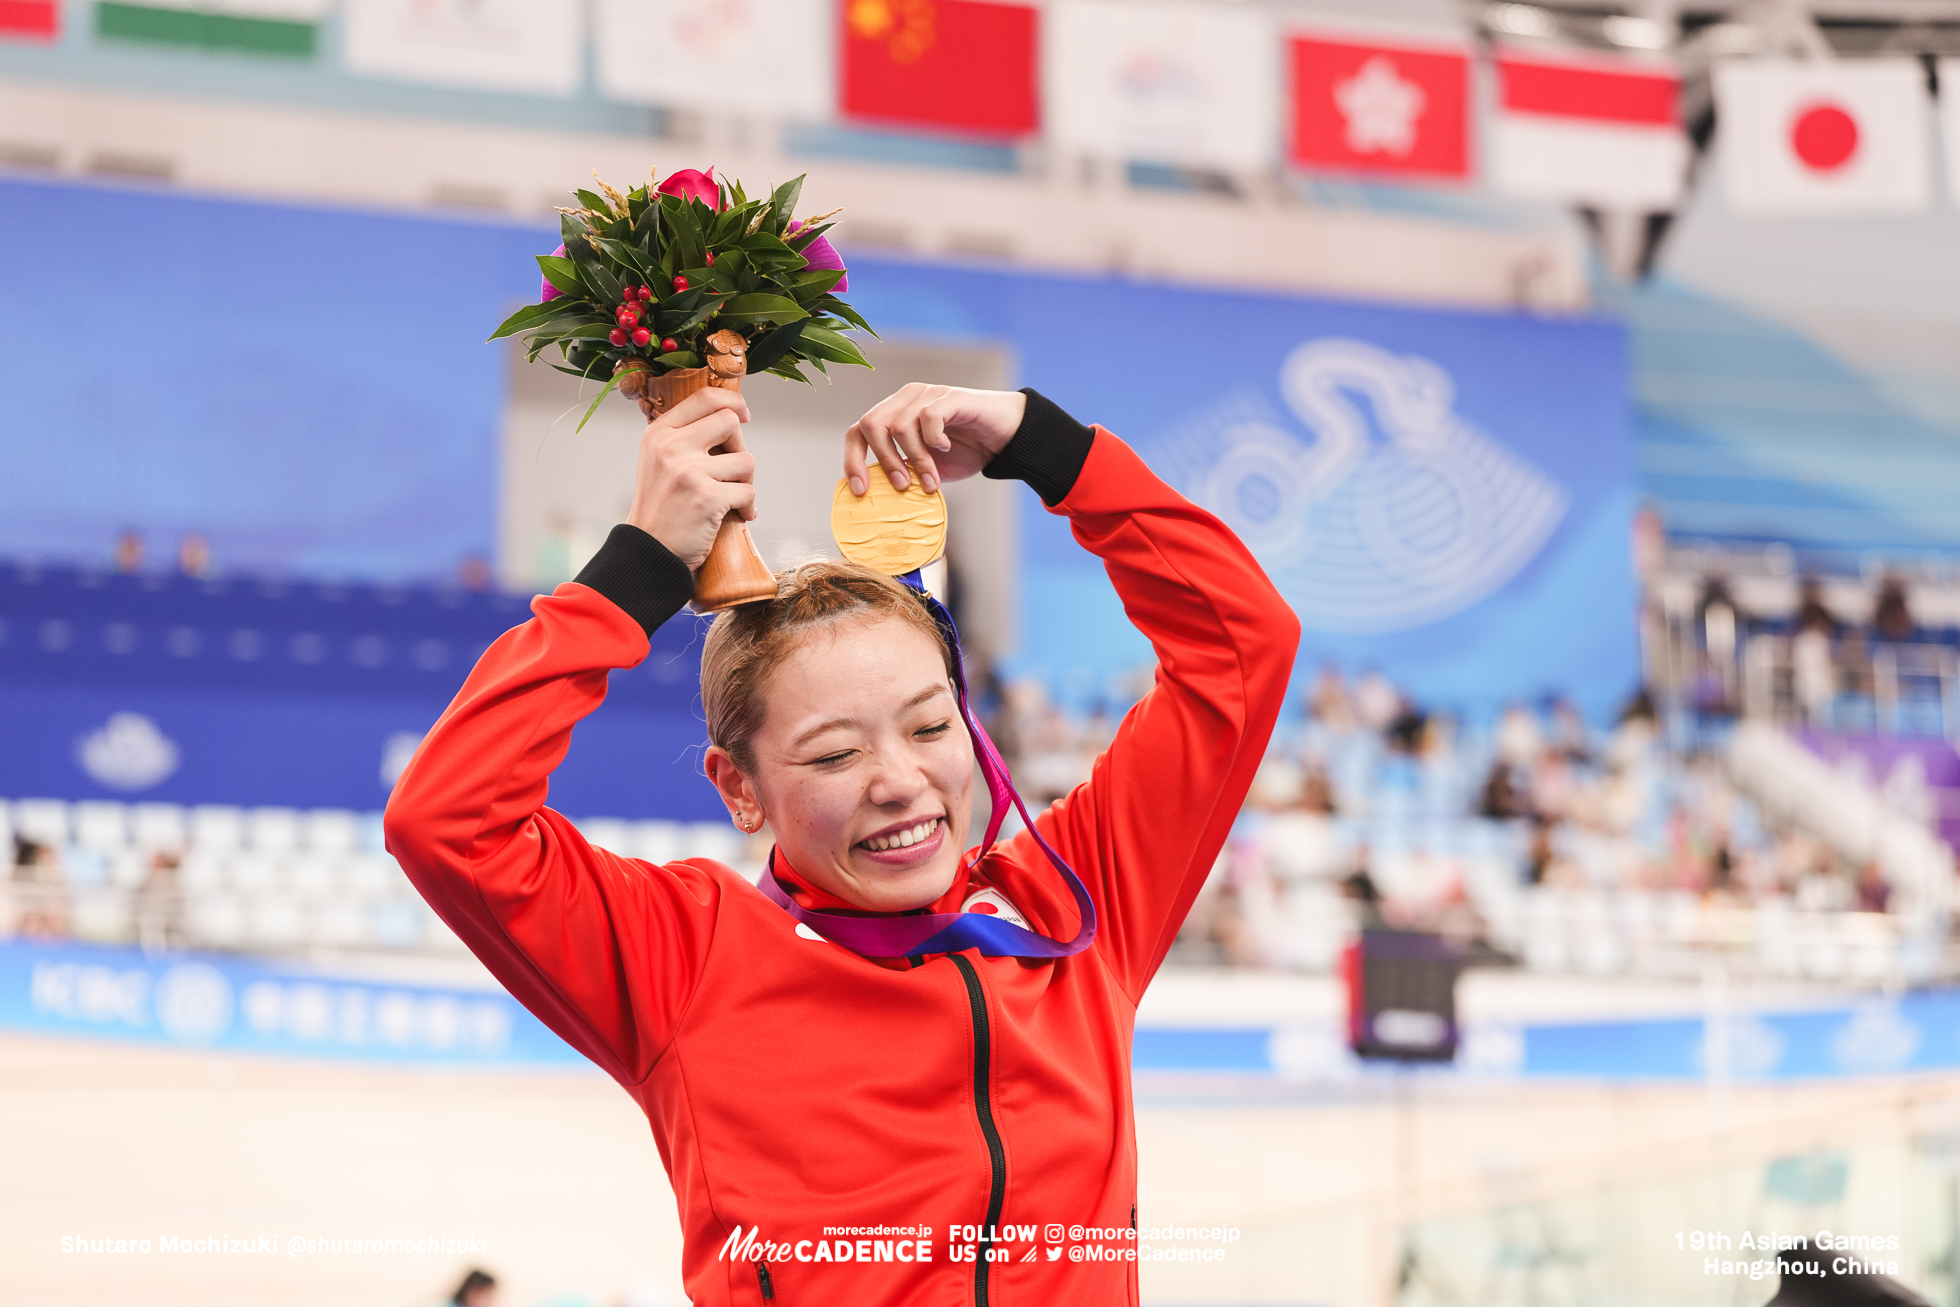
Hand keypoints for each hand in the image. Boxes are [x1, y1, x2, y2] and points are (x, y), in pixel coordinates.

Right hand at [626, 388, 754, 571]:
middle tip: (734, 471)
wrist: (648, 552)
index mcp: (658, 434)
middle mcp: (671, 447)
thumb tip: (730, 414)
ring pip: (745, 460)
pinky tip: (740, 515)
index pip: (704, 398)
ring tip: (733, 498)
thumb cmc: (661, 508)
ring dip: (746, 482)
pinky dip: (749, 507)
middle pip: (730, 422)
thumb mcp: (659, 462)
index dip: (732, 402)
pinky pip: (748, 492)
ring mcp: (688, 472)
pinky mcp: (707, 498)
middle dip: (740, 447)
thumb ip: (685, 437)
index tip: (743, 415)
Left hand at [844, 384, 1025, 495]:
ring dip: (915, 460)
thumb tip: (880, 497)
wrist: (1007, 436)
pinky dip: (933, 440)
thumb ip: (905, 474)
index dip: (853, 460)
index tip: (861, 490)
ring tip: (930, 480)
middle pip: (870, 424)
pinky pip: (928, 417)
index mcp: (894, 415)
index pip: (858, 431)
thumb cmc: (967, 450)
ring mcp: (927, 394)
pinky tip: (946, 449)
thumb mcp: (929, 469)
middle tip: (901, 486)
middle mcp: (906, 400)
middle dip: (883, 460)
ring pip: (900, 426)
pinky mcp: (950, 396)